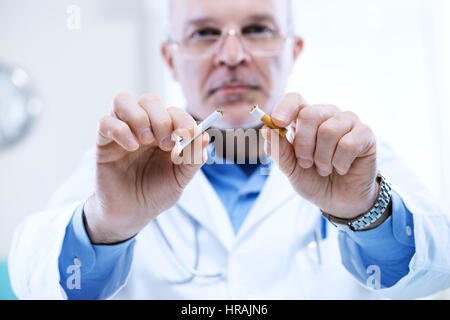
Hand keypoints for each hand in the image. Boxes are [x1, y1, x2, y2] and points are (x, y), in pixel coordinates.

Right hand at [84, 93, 208, 243]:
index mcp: (165, 132)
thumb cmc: (157, 193)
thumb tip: (206, 136)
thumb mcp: (181, 178)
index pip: (174, 112)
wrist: (132, 214)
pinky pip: (105, 122)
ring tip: (145, 141)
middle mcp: (144, 127)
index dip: (183, 119)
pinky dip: (120, 130)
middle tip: (166, 144)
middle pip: (149, 100)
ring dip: (138, 117)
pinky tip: (131, 147)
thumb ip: (193, 158)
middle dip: (161, 119)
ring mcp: (123, 132)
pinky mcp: (104, 142)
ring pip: (123, 100)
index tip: (187, 134)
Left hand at [262, 93, 378, 218]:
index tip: (278, 122)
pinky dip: (340, 163)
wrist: (338, 201)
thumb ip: (278, 150)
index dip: (285, 108)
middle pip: (309, 114)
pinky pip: (348, 143)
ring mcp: (348, 122)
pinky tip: (341, 169)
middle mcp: (327, 115)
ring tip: (325, 169)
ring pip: (328, 130)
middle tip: (306, 163)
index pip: (294, 99)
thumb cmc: (313, 180)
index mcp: (305, 119)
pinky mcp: (365, 134)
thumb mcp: (290, 169)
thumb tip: (266, 129)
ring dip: (322, 158)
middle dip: (303, 145)